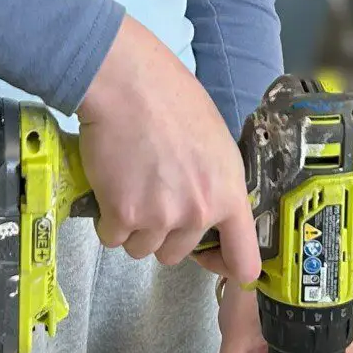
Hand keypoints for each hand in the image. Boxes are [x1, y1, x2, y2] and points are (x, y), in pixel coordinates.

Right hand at [77, 16, 260, 282]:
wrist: (129, 84)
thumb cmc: (172, 100)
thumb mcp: (217, 143)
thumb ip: (217, 184)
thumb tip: (210, 210)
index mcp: (228, 193)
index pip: (244, 260)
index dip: (229, 268)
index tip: (217, 264)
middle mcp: (198, 212)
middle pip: (177, 254)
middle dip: (163, 232)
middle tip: (154, 193)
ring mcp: (159, 217)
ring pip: (142, 249)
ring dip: (133, 226)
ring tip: (132, 183)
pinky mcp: (122, 215)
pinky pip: (112, 237)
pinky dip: (108, 219)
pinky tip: (112, 185)